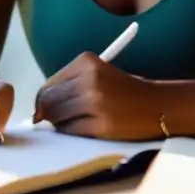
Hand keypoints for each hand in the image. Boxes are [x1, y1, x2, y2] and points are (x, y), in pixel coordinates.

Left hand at [33, 53, 156, 139]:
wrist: (158, 105)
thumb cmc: (123, 90)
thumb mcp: (97, 75)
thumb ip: (67, 86)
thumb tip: (36, 113)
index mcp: (88, 61)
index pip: (48, 85)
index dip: (45, 99)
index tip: (52, 107)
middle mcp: (91, 79)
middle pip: (49, 102)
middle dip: (51, 113)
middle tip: (67, 116)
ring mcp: (96, 103)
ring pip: (57, 118)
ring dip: (62, 123)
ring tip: (82, 119)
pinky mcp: (102, 125)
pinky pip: (71, 131)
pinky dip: (73, 132)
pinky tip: (90, 126)